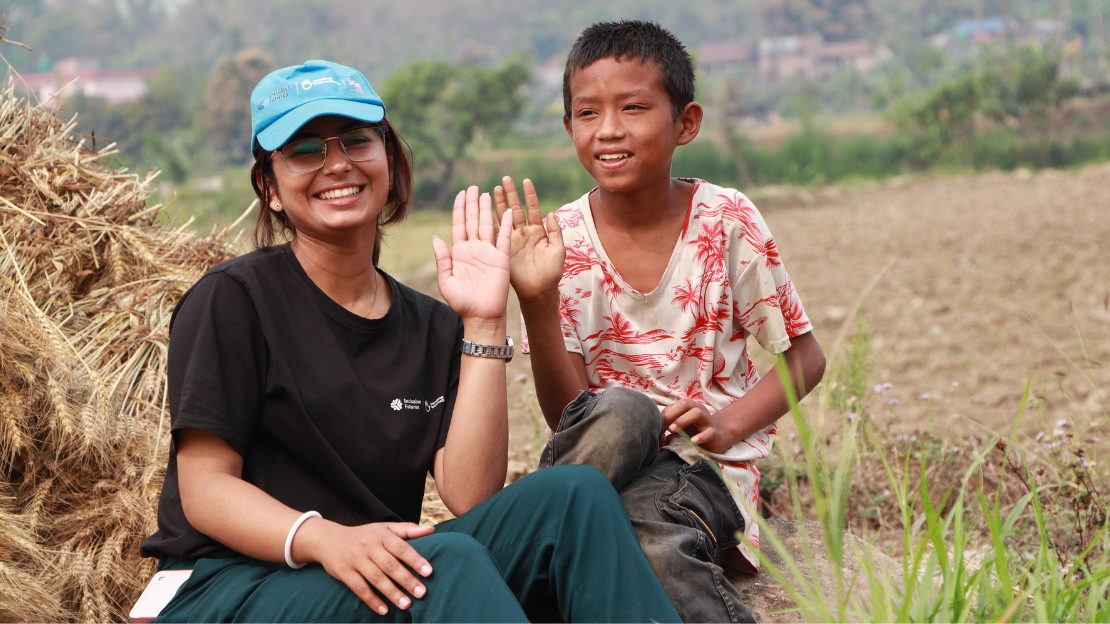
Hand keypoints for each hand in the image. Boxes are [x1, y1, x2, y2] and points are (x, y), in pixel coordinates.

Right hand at [296, 519, 434, 614]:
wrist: (327, 539)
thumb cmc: (363, 535)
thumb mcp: (383, 528)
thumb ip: (407, 530)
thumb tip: (431, 530)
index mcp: (381, 535)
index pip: (401, 548)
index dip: (416, 560)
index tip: (429, 572)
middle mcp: (368, 546)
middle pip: (390, 565)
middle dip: (407, 580)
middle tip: (422, 593)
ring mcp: (355, 559)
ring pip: (376, 578)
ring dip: (392, 593)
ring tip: (406, 605)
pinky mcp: (344, 572)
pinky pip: (359, 588)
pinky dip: (372, 600)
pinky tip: (384, 610)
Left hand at [433, 186, 512, 322]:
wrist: (481, 316)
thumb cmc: (462, 302)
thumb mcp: (446, 280)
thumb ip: (442, 259)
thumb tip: (436, 237)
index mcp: (459, 252)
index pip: (459, 225)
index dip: (459, 209)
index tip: (460, 194)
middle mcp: (474, 248)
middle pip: (473, 220)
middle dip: (472, 203)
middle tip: (473, 187)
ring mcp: (488, 252)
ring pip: (487, 225)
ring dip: (487, 209)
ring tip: (487, 193)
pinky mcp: (502, 258)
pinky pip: (504, 238)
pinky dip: (506, 224)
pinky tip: (507, 211)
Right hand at [492, 177, 564, 303]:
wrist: (539, 291)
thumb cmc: (552, 272)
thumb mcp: (558, 251)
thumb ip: (555, 231)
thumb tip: (550, 213)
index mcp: (538, 231)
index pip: (533, 208)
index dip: (529, 195)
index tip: (525, 180)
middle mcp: (524, 232)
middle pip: (516, 208)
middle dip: (510, 194)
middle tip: (505, 179)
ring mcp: (513, 240)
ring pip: (504, 218)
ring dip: (498, 204)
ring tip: (492, 190)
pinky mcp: (504, 249)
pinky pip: (495, 234)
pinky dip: (489, 222)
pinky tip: (483, 211)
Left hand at [661, 399, 731, 453]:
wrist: (719, 436)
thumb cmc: (696, 429)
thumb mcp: (682, 424)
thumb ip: (670, 422)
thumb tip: (654, 426)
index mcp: (690, 407)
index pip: (678, 404)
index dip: (667, 412)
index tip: (659, 423)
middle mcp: (699, 410)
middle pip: (686, 404)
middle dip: (673, 413)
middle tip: (665, 426)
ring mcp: (707, 421)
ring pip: (697, 413)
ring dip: (683, 421)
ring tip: (673, 430)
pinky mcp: (715, 433)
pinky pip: (709, 432)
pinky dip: (700, 436)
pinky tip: (693, 440)